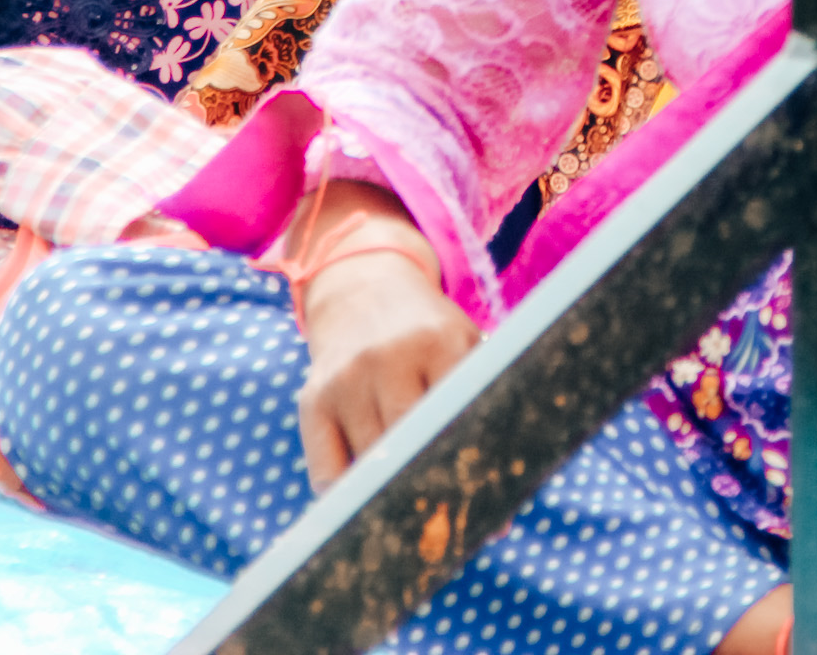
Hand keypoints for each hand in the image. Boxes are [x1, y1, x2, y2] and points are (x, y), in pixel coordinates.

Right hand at [293, 182, 480, 490]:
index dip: (470, 468)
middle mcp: (387, 357)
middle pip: (413, 450)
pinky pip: (328, 477)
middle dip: (432, 489)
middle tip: (451, 527)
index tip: (488, 509)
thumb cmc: (427, 334)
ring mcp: (346, 379)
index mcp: (439, 341)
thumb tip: (504, 517)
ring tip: (414, 518)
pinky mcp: (312, 400)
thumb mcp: (462, 345)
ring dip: (393, 498)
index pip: (457, 420)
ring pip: (373, 468)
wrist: (362, 289)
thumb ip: (481, 406)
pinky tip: (370, 503)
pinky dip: (350, 500)